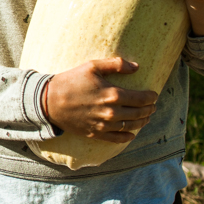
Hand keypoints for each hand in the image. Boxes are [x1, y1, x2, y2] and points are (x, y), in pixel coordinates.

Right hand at [41, 57, 157, 142]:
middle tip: (153, 106)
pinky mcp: (96, 133)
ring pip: (131, 127)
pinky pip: (117, 138)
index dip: (151, 97)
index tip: (154, 94)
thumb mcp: (92, 66)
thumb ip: (116, 64)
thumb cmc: (71, 81)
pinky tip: (132, 134)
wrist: (49, 101)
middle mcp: (112, 112)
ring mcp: (104, 125)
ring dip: (142, 122)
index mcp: (113, 94)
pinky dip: (127, 137)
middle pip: (139, 113)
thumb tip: (137, 67)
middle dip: (149, 109)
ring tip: (146, 118)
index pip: (142, 98)